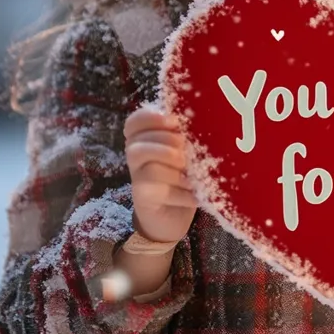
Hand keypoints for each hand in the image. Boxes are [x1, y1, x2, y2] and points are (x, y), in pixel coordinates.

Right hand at [124, 107, 197, 243]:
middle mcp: (135, 158)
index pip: (134, 122)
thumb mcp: (182, 150)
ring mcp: (137, 181)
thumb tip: (199, 120)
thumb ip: (183, 135)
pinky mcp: (145, 201)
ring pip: (152, 170)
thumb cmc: (180, 174)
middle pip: (139, 145)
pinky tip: (196, 194)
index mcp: (142, 139)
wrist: (171, 215)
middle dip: (168, 144)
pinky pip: (164, 193)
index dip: (150, 118)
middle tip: (187, 150)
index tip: (175, 121)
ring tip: (192, 174)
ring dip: (177, 170)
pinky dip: (184, 193)